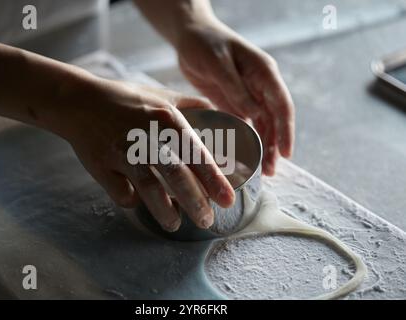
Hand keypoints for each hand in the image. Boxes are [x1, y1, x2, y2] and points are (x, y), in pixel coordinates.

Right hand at [52, 78, 234, 231]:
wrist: (79, 102)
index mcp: (166, 119)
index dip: (214, 180)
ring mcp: (122, 153)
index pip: (196, 154)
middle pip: (176, 176)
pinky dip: (132, 200)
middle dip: (195, 202)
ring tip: (175, 225)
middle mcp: (146, 137)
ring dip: (165, 211)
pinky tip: (139, 202)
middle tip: (206, 220)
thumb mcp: (160, 95)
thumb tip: (215, 110)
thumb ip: (189, 104)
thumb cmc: (125, 99)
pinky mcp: (101, 167)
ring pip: (149, 190)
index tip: (227, 200)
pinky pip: (121, 192)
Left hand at [175, 19, 294, 175]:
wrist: (189, 36)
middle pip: (273, 119)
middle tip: (271, 171)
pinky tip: (243, 155)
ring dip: (262, 146)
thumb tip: (256, 114)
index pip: (281, 105)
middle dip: (275, 145)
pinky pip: (242, 123)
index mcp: (263, 73)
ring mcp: (247, 94)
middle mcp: (259, 86)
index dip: (286, 130)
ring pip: (260, 124)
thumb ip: (236, 89)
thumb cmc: (206, 44)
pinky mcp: (232, 101)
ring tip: (262, 169)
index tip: (287, 153)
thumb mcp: (219, 65)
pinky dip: (245, 139)